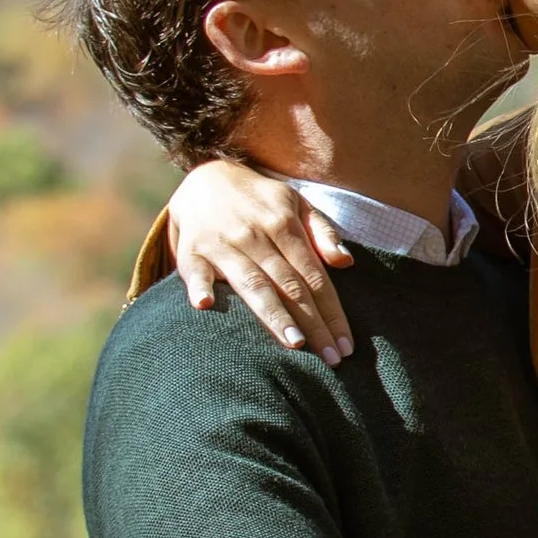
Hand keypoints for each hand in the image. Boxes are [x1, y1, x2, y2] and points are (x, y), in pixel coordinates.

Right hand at [167, 160, 355, 362]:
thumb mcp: (297, 204)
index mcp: (284, 225)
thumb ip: (323, 232)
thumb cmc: (261, 201)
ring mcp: (222, 244)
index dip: (332, 312)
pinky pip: (195, 271)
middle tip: (330, 359)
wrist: (205, 177)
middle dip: (313, 324)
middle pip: (290, 286)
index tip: (346, 346)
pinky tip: (205, 304)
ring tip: (294, 342)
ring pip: (252, 283)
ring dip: (273, 313)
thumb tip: (346, 262)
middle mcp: (255, 236)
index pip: (314, 277)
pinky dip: (199, 286)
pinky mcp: (191, 251)